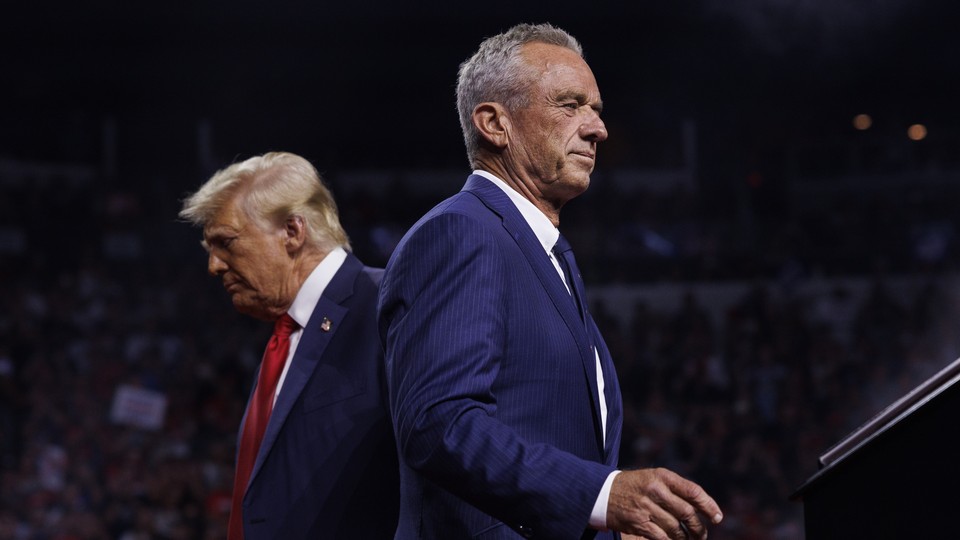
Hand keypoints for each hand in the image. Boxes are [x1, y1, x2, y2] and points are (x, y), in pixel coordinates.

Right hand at [606, 468, 721, 539]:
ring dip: (686, 538)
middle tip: (701, 535)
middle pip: (688, 513)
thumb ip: (675, 489)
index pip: (693, 491)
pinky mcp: (639, 523)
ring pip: (677, 528)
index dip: (709, 506)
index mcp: (662, 476)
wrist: (601, 492)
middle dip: (699, 528)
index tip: (717, 518)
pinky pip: (663, 537)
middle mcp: (656, 490)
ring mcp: (647, 507)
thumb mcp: (653, 478)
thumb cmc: (633, 487)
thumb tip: (702, 507)